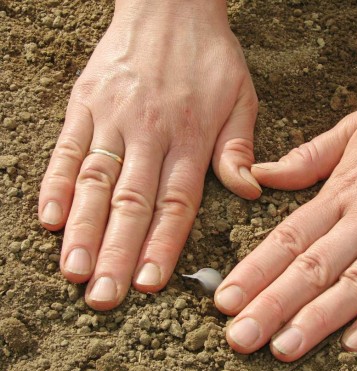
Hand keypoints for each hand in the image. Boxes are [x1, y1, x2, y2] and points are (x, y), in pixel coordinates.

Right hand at [38, 0, 260, 309]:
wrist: (171, 5)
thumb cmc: (210, 56)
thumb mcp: (242, 97)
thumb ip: (240, 148)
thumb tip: (248, 190)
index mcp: (192, 136)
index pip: (176, 202)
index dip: (162, 245)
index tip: (149, 283)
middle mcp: (151, 131)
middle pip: (132, 201)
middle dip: (116, 252)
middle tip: (103, 296)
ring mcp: (113, 116)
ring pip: (95, 180)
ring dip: (82, 228)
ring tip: (73, 269)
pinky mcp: (86, 101)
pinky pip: (67, 146)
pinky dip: (55, 182)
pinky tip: (49, 218)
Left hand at [214, 79, 356, 360]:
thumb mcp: (355, 126)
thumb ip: (306, 157)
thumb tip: (261, 174)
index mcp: (344, 189)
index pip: (289, 237)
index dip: (255, 271)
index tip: (226, 299)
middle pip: (314, 268)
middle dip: (272, 305)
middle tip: (240, 337)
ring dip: (318, 319)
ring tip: (284, 347)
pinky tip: (356, 341)